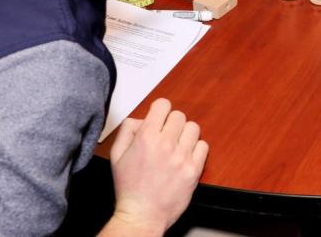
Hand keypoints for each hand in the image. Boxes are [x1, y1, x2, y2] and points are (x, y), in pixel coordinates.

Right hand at [105, 99, 207, 235]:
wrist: (142, 216)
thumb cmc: (129, 187)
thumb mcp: (117, 155)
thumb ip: (128, 129)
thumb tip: (143, 118)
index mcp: (146, 138)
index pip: (163, 104)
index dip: (160, 111)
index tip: (159, 120)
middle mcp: (166, 144)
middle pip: (179, 115)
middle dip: (171, 124)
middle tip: (165, 138)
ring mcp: (182, 157)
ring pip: (193, 127)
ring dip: (185, 135)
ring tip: (176, 147)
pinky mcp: (194, 169)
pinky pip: (203, 145)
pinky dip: (196, 149)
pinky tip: (185, 157)